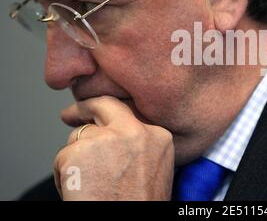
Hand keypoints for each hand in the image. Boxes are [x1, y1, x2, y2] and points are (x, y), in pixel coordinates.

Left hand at [53, 96, 174, 200]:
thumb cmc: (138, 205)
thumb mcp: (154, 168)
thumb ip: (139, 144)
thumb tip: (113, 132)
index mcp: (158, 136)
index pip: (129, 112)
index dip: (111, 113)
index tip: (98, 112)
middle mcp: (134, 131)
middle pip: (104, 105)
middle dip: (84, 107)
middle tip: (70, 113)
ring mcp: (106, 139)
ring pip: (80, 137)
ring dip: (78, 157)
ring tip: (91, 185)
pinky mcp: (79, 152)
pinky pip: (63, 157)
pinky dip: (64, 175)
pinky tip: (80, 191)